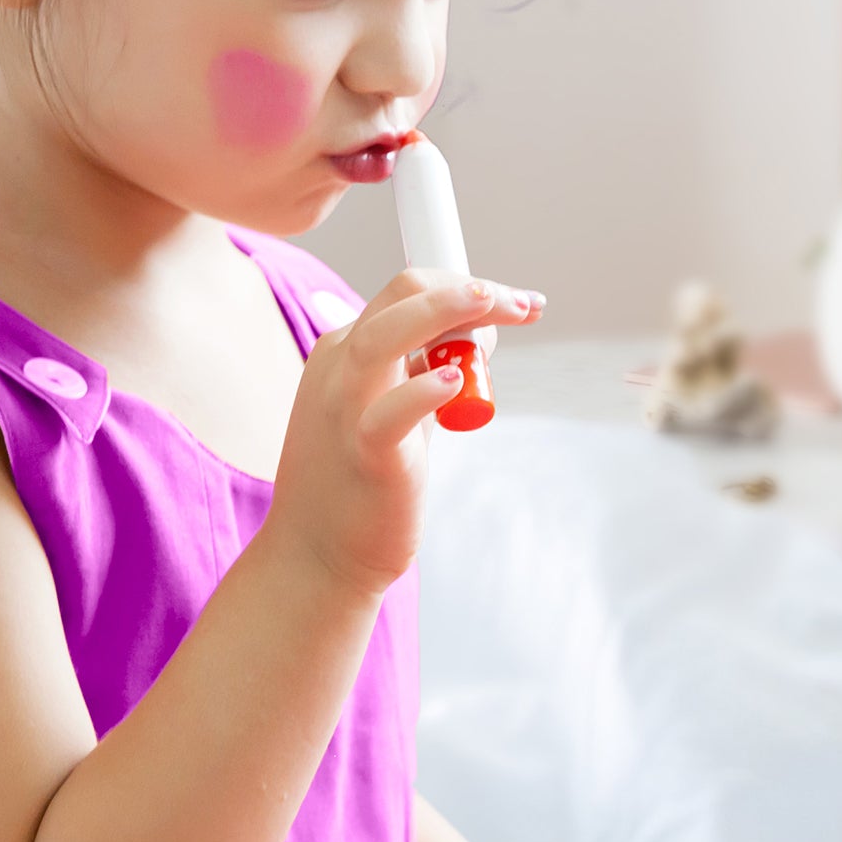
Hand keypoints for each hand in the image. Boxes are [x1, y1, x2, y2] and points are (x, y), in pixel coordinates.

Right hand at [263, 269, 541, 598]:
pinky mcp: (364, 452)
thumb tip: (484, 331)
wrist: (316, 555)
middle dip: (470, 289)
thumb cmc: (361, 480)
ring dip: (443, 310)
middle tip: (524, 305)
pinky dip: (423, 391)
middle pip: (401, 294)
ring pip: (383, 335)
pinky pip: (388, 413)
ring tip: (494, 304)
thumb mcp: (394, 406)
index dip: (466, 285)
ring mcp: (345, 407)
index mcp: (345, 349)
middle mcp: (340, 366)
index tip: (516, 301)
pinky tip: (457, 383)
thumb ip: (430, 367)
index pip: (407, 290)